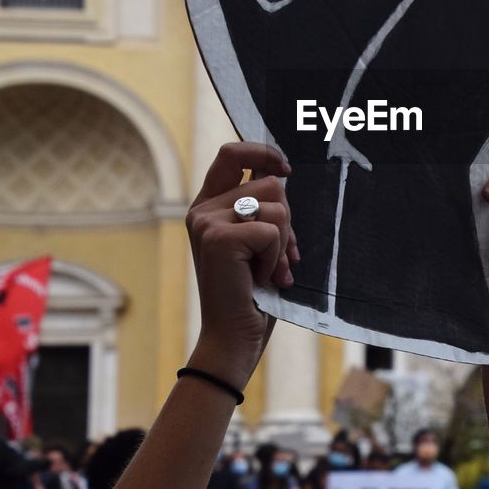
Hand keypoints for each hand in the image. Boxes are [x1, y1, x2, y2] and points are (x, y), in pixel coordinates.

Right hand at [185, 142, 295, 387]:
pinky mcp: (219, 238)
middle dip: (287, 219)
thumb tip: (283, 174)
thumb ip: (262, 209)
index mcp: (208, 206)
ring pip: (276, 205)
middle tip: (277, 256)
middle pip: (268, 182)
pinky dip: (276, 257)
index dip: (263, 151)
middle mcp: (202, 209)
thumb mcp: (258, 242)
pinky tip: (260, 278)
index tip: (286, 169)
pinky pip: (272, 231)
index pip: (231, 153)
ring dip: (282, 242)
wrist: (234, 337)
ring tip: (265, 269)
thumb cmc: (252, 294)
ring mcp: (207, 222)